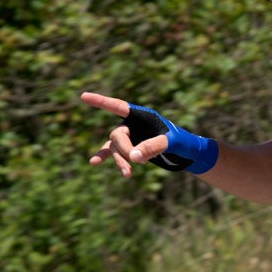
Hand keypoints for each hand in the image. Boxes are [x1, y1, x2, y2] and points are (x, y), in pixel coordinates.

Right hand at [80, 92, 218, 176]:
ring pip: (115, 147)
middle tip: (135, 163)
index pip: (119, 106)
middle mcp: (134, 124)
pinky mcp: (130, 148)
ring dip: (120, 161)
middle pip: (118, 134)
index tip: (84, 96)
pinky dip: (105, 157)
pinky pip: (113, 152)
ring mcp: (130, 136)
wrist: (187, 153)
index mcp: (143, 115)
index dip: (101, 102)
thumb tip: (133, 157)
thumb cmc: (182, 142)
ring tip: (129, 175)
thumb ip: (153, 147)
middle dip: (124, 149)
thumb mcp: (172, 143)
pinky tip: (94, 162)